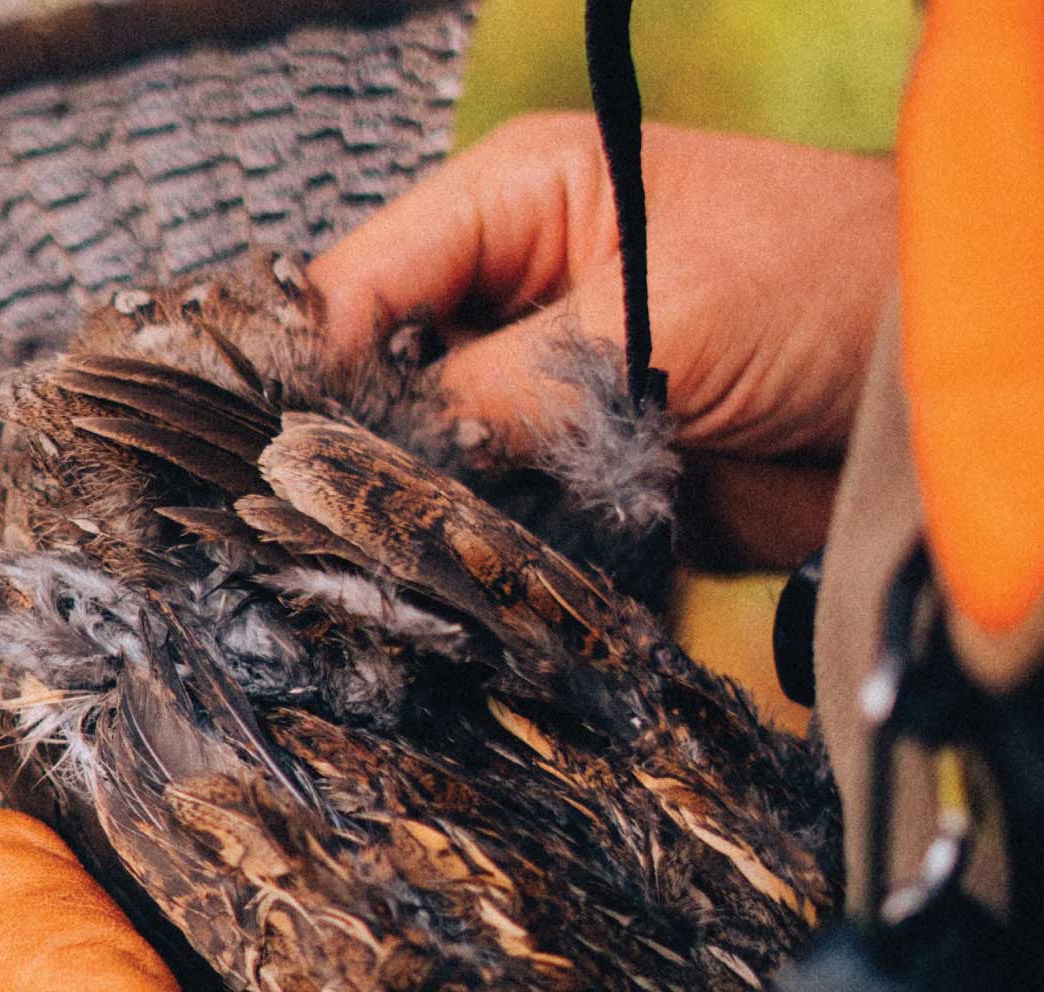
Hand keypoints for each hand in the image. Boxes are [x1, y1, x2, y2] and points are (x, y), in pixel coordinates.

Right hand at [310, 115, 895, 567]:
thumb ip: (498, 391)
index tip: (264, 452)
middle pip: (373, 375)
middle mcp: (504, 294)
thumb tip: (367, 467)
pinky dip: (464, 547)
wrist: (934, 395)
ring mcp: (534, 388)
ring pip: (420, 455)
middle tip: (301, 521)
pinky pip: (484, 514)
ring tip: (359, 558)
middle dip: (345, 445)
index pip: (358, 282)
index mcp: (509, 205)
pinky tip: (431, 578)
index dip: (304, 364)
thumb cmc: (818, 288)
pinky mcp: (569, 470)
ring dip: (405, 506)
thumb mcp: (645, 319)